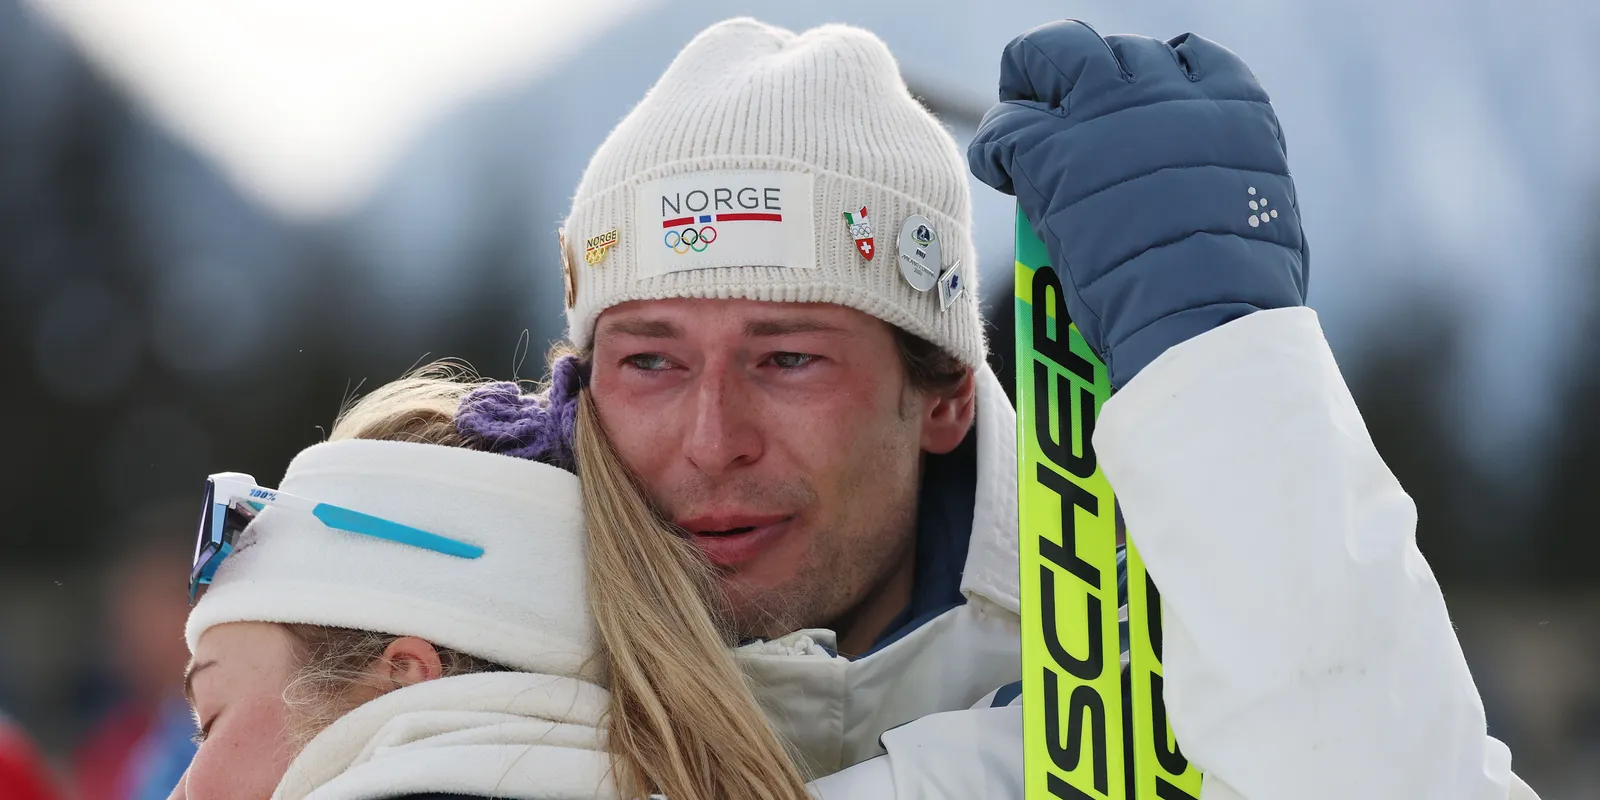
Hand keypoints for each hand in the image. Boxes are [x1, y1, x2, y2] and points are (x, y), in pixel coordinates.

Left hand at [969, 20, 1308, 387]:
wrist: (1203, 321)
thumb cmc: (1242, 296)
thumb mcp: (1266, 213)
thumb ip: (1233, 175)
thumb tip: (1209, 185)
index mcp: (1232, 105)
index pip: (1182, 56)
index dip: (1148, 80)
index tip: (1129, 110)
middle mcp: (1169, 93)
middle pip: (1108, 50)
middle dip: (1080, 71)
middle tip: (1059, 106)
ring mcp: (1105, 115)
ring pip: (1047, 56)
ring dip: (1029, 87)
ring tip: (1018, 126)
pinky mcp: (1051, 152)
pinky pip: (1004, 125)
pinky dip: (993, 145)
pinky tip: (997, 170)